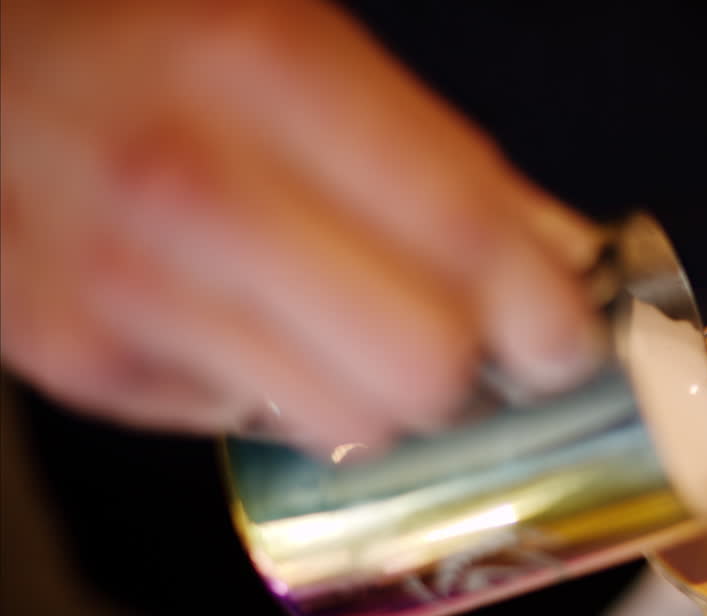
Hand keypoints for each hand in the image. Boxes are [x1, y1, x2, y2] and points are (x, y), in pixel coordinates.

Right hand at [1, 1, 603, 452]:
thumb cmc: (141, 32)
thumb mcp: (297, 33)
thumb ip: (437, 151)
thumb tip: (555, 256)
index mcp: (262, 66)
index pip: (459, 230)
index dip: (543, 309)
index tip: (572, 342)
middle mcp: (185, 185)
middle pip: (416, 367)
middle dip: (467, 367)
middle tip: (467, 337)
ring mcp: (120, 285)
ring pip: (343, 428)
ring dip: (380, 393)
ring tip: (359, 330)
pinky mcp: (76, 358)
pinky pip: (248, 423)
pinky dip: (280, 388)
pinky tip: (254, 320)